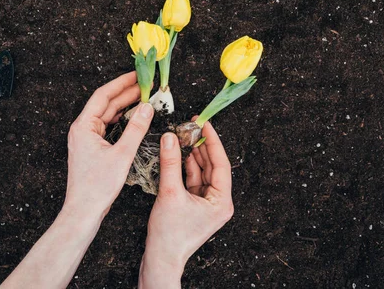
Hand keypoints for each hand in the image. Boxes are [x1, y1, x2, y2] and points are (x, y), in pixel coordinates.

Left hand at [64, 71, 153, 220]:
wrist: (83, 211)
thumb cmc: (97, 187)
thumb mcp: (122, 155)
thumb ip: (136, 129)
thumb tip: (147, 107)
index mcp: (83, 126)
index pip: (103, 95)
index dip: (121, 83)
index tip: (137, 75)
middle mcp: (82, 129)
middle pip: (105, 104)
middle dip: (126, 93)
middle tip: (146, 85)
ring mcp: (86, 139)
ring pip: (107, 115)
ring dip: (124, 106)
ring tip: (144, 97)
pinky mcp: (91, 148)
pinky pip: (107, 127)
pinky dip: (121, 120)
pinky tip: (134, 117)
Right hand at [139, 119, 233, 287]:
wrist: (161, 259)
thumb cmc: (169, 235)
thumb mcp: (170, 192)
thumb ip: (171, 163)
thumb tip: (170, 138)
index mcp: (222, 201)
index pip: (221, 164)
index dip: (212, 141)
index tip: (204, 124)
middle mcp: (218, 202)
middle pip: (213, 167)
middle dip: (202, 146)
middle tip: (192, 127)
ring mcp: (207, 204)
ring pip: (202, 172)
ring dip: (193, 156)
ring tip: (184, 137)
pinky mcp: (195, 206)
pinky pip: (194, 181)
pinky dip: (186, 168)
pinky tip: (180, 155)